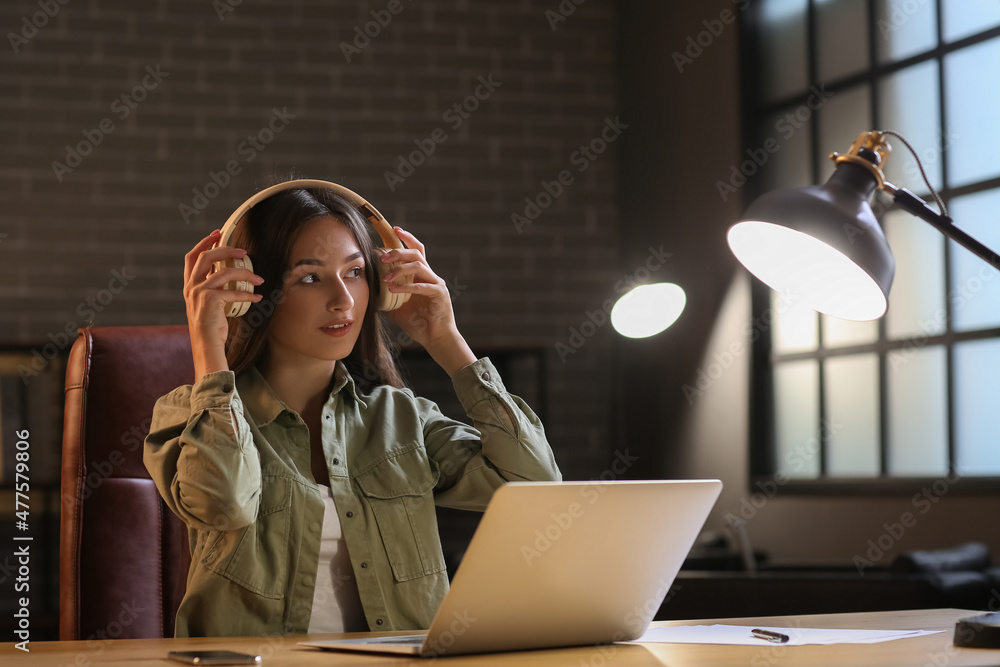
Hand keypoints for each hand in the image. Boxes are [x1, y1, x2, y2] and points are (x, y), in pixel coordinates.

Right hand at [183, 229, 262, 379]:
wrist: (206, 345)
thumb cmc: (210, 327)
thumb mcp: (207, 304)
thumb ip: (213, 288)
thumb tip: (228, 274)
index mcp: (189, 285)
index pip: (191, 257)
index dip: (204, 243)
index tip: (217, 233)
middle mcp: (191, 287)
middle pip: (206, 257)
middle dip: (225, 249)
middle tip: (243, 251)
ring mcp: (199, 293)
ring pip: (223, 272)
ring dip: (244, 273)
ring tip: (259, 278)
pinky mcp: (210, 300)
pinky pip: (233, 291)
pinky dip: (248, 294)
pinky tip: (257, 298)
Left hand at [380, 227, 475, 375]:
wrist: (435, 338)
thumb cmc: (418, 322)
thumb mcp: (396, 306)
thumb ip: (385, 295)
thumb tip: (368, 289)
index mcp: (421, 275)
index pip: (416, 250)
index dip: (407, 238)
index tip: (394, 229)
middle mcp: (430, 276)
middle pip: (416, 253)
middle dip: (398, 252)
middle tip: (383, 257)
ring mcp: (436, 284)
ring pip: (419, 266)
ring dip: (400, 270)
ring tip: (386, 278)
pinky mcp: (439, 295)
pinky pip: (423, 286)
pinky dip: (407, 286)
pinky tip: (393, 289)